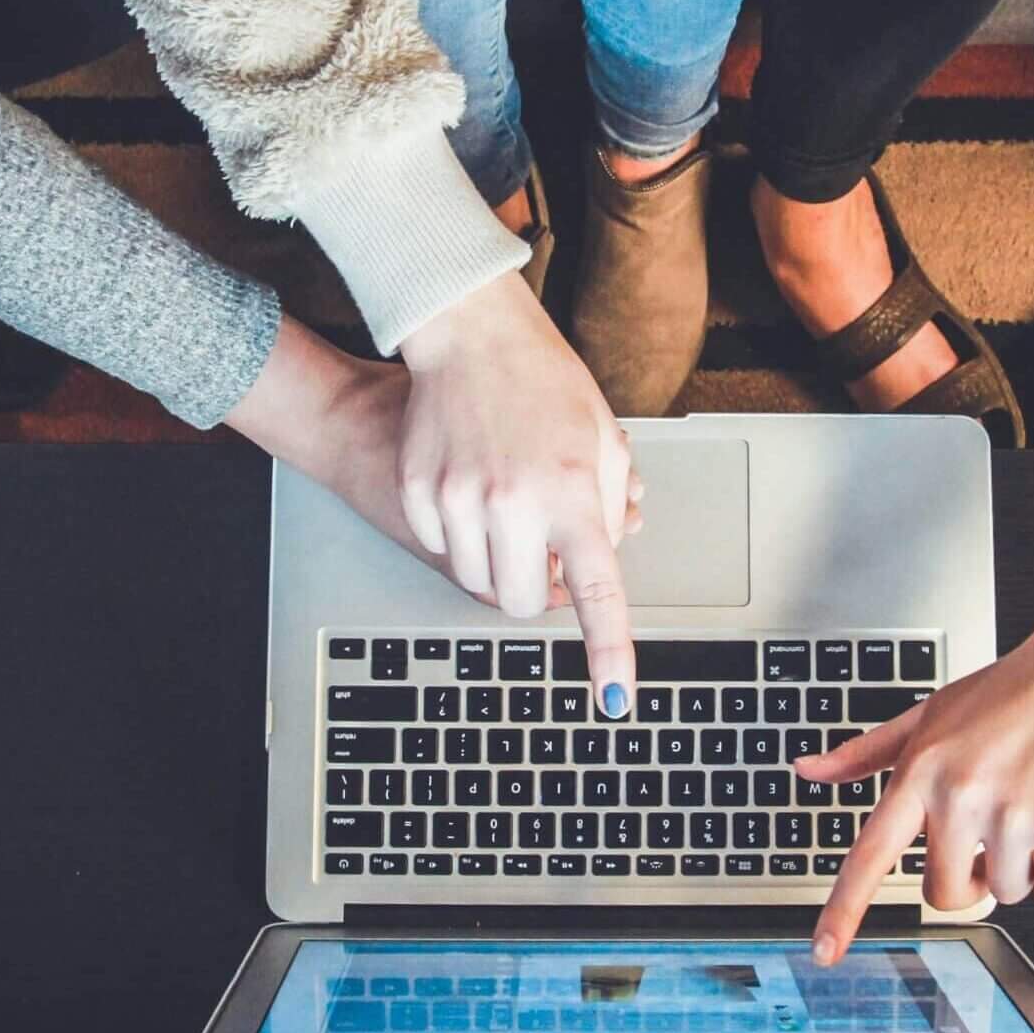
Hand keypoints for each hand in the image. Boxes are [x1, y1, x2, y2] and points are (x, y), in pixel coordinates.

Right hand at [397, 275, 640, 711]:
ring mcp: (459, 499)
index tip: (615, 698)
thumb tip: (605, 558)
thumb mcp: (603, 440)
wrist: (470, 334)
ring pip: (477, 582)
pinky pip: (441, 549)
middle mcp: (514, 503)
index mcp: (574, 493)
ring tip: (508, 507)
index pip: (598, 592)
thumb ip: (611, 508)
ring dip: (497, 563)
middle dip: (535, 590)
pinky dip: (459, 535)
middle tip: (543, 550)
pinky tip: (470, 486)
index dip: (608, 652)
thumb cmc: (544, 381)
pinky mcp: (418, 492)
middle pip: (521, 602)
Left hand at [795, 578, 1033, 963]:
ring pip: (1004, 893)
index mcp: (922, 771)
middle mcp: (962, 797)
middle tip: (988, 836)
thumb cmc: (1012, 690)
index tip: (824, 952)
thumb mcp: (929, 712)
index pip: (871, 855)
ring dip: (1019, 866)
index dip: (844, 910)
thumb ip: (867, 752)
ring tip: (1031, 805)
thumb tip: (808, 771)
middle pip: (944, 894)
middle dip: (967, 878)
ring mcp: (1015, 818)